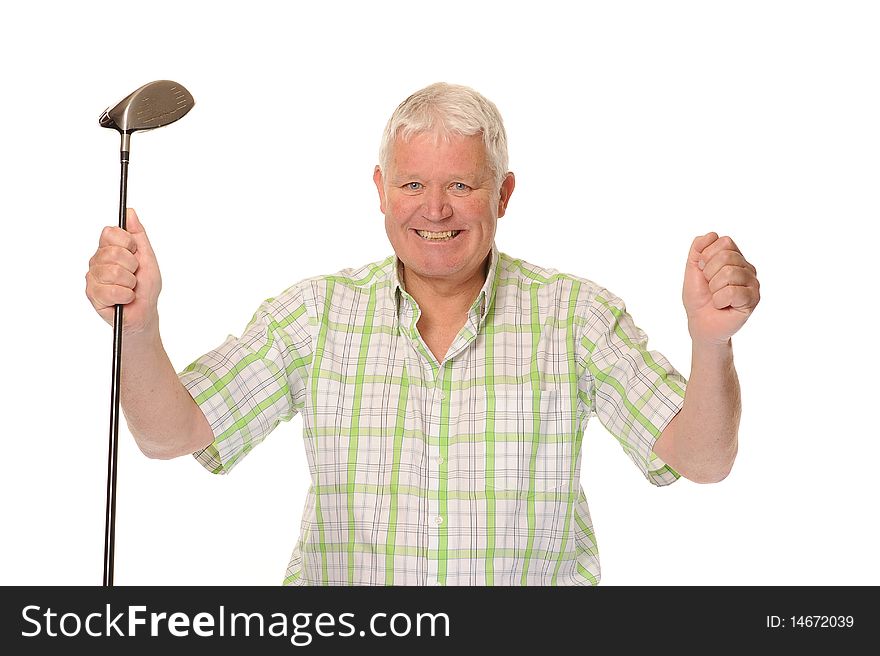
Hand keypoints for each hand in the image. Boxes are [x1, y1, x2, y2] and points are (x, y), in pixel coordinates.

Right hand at [85, 208, 162, 334]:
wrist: (144, 313)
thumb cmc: (146, 287)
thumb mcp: (147, 257)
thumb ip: (138, 234)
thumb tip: (129, 212)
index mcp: (109, 248)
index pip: (111, 232)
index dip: (128, 244)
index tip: (135, 254)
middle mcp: (98, 260)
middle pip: (113, 252)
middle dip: (132, 266)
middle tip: (134, 275)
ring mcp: (93, 277)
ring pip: (113, 272)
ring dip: (130, 283)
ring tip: (130, 288)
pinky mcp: (92, 294)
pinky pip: (111, 290)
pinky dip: (125, 296)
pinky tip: (125, 299)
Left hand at [683, 232, 759, 345]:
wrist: (700, 322)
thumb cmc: (699, 297)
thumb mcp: (692, 268)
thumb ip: (698, 249)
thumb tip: (711, 234)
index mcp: (734, 256)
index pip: (724, 241)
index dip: (706, 256)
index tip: (703, 271)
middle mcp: (747, 267)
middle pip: (726, 257)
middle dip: (709, 273)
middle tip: (710, 287)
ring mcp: (752, 282)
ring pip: (729, 273)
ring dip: (714, 288)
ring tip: (716, 296)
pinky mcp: (753, 299)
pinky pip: (732, 292)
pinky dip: (719, 300)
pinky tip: (722, 305)